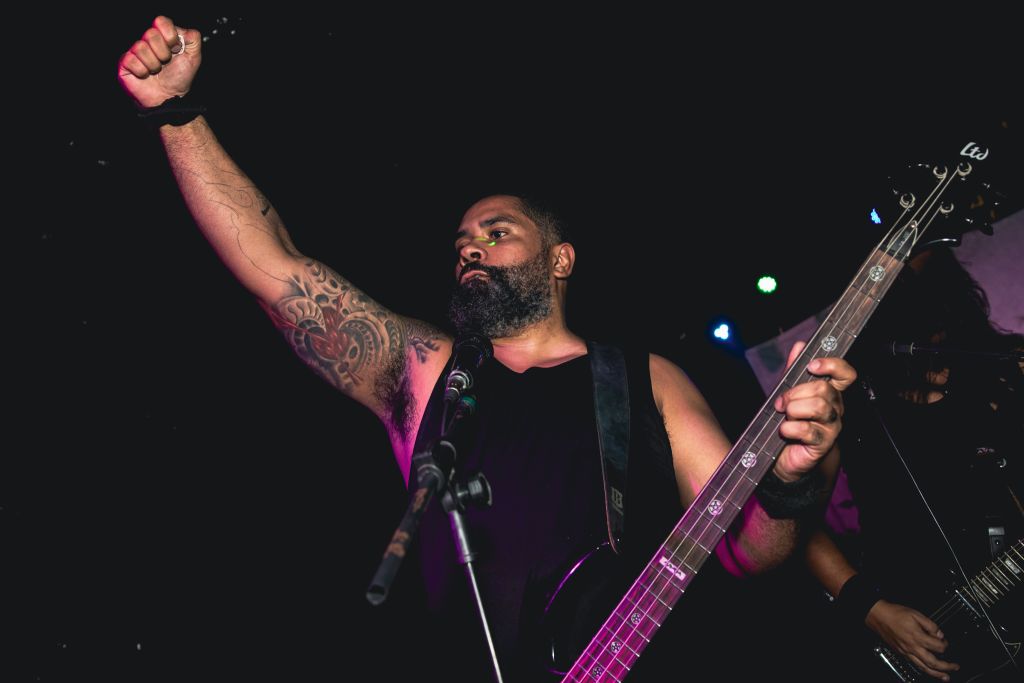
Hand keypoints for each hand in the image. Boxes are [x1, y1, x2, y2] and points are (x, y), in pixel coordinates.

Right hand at [118, 16, 201, 107]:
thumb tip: (186, 31)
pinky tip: (145, 75)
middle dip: (163, 53)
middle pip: (151, 33)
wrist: (169, 97)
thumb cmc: (178, 78)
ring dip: (153, 64)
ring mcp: (134, 51)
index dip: (170, 37)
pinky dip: (142, 71)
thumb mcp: (193, 58)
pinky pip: (131, 60)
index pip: (161, 21)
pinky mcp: (124, 62)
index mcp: (163, 36)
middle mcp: (147, 41)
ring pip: (140, 47)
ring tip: (156, 71)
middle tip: (165, 62)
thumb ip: (193, 39)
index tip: (176, 49)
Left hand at [773, 341, 855, 479]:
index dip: (833, 366)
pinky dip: (790, 428)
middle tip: (782, 402)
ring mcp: (832, 426)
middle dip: (796, 392)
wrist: (785, 455)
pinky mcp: (823, 443)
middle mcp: (835, 408)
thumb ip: (794, 370)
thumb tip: (799, 346)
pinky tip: (785, 430)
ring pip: (818, 407)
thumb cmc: (790, 421)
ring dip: (793, 409)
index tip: (812, 366)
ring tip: (784, 416)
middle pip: (824, 388)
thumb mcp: (789, 392)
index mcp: (830, 393)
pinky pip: (808, 429)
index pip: (846, 374)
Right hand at [867, 600, 958, 680]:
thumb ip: (930, 625)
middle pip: (933, 662)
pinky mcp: (901, 653)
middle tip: (955, 667)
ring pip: (923, 667)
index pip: (938, 646)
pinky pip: (915, 665)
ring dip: (936, 674)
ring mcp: (906, 652)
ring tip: (945, 677)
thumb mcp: (915, 614)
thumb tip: (939, 634)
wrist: (878, 616)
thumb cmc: (894, 613)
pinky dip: (924, 670)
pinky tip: (929, 671)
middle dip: (946, 666)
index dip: (945, 645)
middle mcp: (912, 647)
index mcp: (917, 636)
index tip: (947, 642)